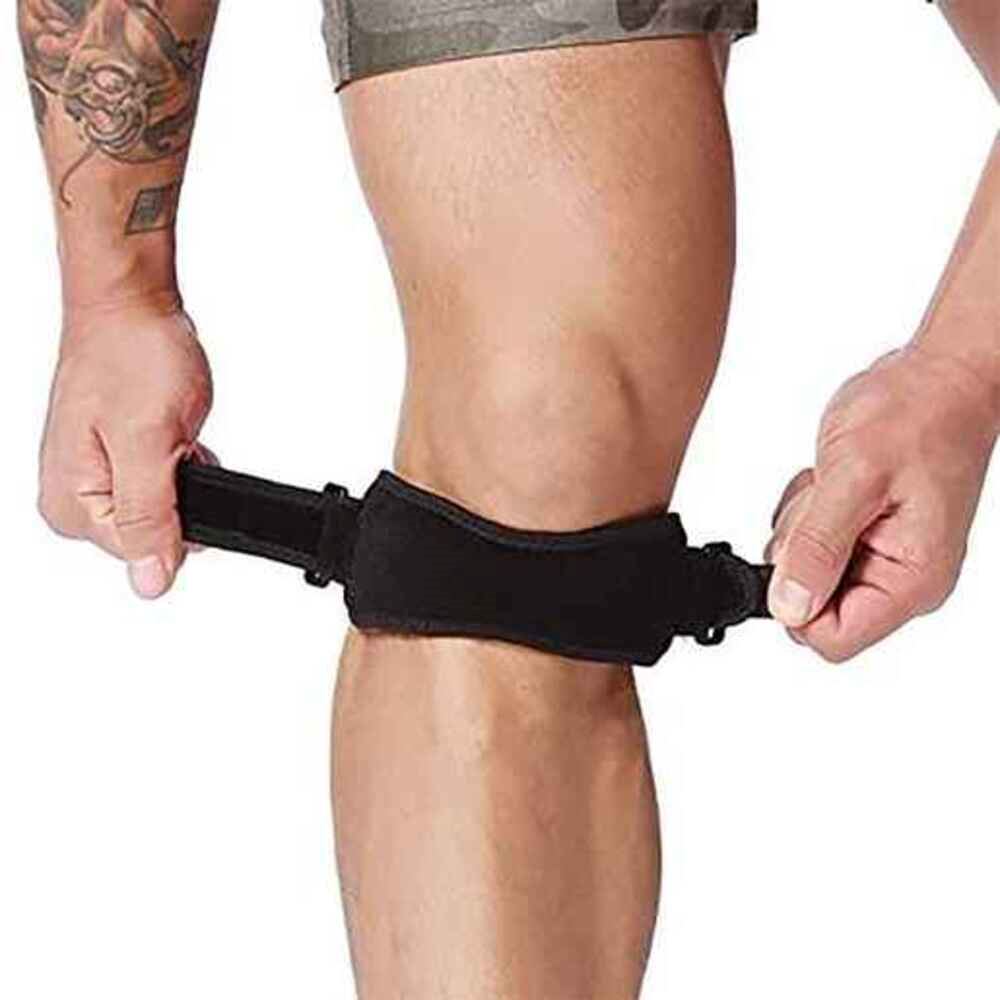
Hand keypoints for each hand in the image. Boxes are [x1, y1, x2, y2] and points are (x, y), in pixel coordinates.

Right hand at [38, 302, 213, 597]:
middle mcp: (76, 499)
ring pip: (167, 512)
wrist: (131, 307)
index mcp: (72, 504)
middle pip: (155, 535)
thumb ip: (149, 516)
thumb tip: (151, 582)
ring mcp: (97, 481)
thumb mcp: (148, 442)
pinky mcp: (118, 463)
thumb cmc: (131, 355)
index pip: (145, 554)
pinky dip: (184, 467)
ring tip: (171, 433)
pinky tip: (175, 436)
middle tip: (173, 445)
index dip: (181, 518)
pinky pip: (167, 488)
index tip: (178, 469)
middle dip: (182, 494)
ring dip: (185, 477)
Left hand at [767, 346, 997, 660]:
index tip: (798, 548)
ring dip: (800, 528)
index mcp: (911, 580)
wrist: (939, 377)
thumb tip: (788, 607)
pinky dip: (805, 513)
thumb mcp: (854, 477)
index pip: (833, 639)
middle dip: (799, 555)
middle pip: (814, 607)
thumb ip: (818, 547)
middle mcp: (901, 579)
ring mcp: (882, 559)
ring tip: (831, 485)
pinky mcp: (864, 537)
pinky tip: (830, 481)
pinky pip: (808, 545)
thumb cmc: (916, 415)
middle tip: (822, 504)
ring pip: (804, 573)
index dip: (796, 603)